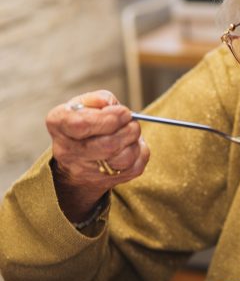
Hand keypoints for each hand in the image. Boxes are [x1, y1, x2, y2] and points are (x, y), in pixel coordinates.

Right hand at [46, 91, 148, 220]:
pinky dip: (140, 153)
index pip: (81, 124)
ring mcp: (86, 170)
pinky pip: (135, 167)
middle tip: (131, 120)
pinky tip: (131, 146)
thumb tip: (110, 104)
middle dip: (128, 129)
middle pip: (108, 144)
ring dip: (135, 141)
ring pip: (124, 159)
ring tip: (130, 133)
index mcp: (59, 125)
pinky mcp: (106, 181)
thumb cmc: (85, 124)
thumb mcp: (84, 105)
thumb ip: (98, 99)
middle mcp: (68, 151)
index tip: (123, 112)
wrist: (79, 158)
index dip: (108, 118)